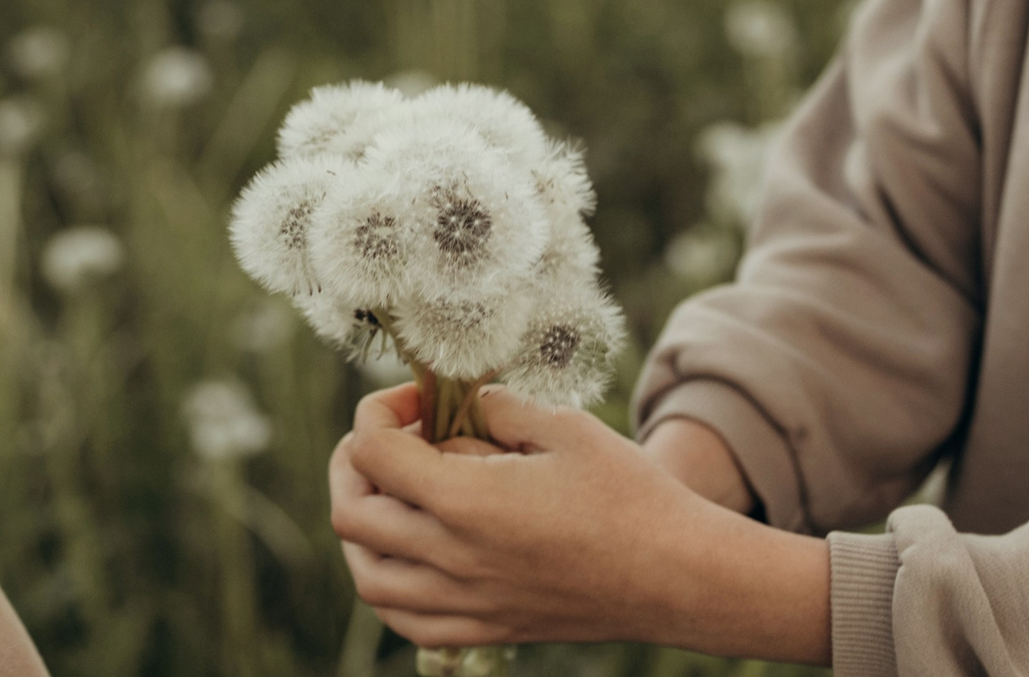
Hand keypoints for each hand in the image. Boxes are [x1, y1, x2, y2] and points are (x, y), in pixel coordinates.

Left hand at [327, 383, 830, 663]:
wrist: (676, 575)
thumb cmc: (628, 494)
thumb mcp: (564, 426)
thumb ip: (500, 409)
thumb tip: (466, 404)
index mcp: (467, 502)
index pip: (374, 452)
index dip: (380, 411)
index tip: (418, 398)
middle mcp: (453, 559)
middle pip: (352, 513)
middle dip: (355, 462)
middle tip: (390, 438)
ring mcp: (467, 602)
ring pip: (369, 576)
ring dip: (363, 527)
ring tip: (390, 495)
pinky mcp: (487, 628)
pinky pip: (406, 620)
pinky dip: (389, 585)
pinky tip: (411, 555)